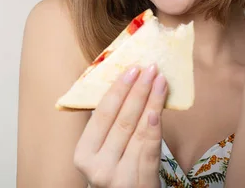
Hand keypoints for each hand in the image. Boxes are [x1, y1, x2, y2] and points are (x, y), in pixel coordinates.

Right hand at [73, 64, 166, 187]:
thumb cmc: (115, 174)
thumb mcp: (101, 154)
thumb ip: (106, 129)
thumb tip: (122, 87)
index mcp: (83, 153)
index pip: (102, 114)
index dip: (118, 89)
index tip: (131, 69)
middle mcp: (97, 165)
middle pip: (121, 119)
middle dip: (137, 90)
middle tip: (149, 68)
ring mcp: (119, 175)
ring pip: (137, 130)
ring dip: (151, 102)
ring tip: (160, 81)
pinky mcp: (140, 182)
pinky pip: (149, 149)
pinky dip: (154, 128)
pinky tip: (158, 110)